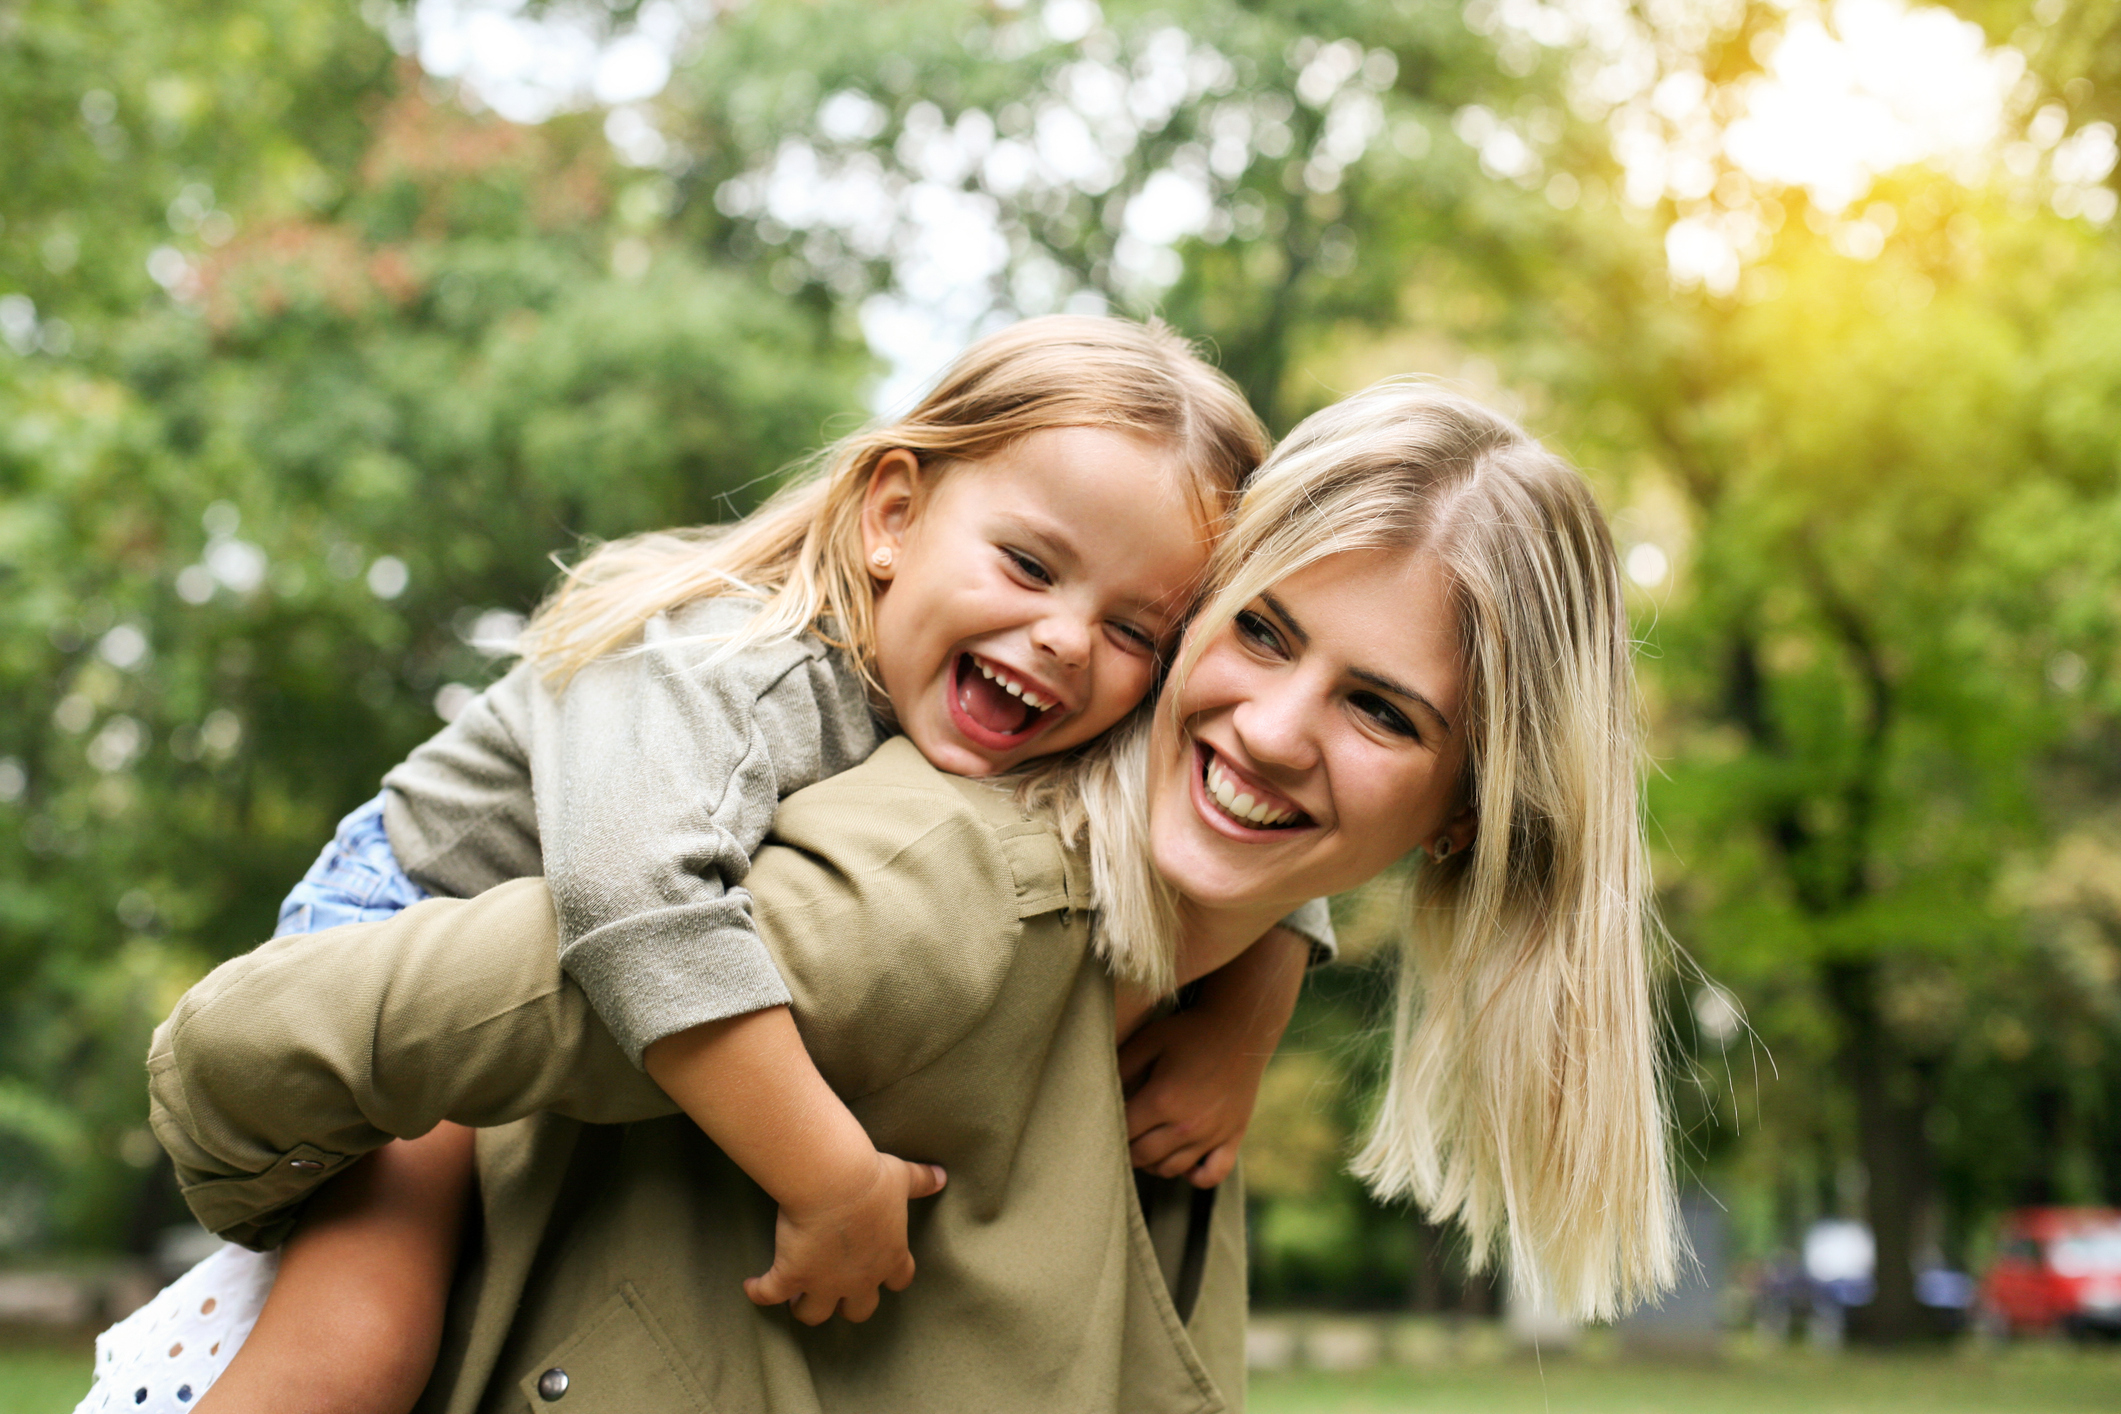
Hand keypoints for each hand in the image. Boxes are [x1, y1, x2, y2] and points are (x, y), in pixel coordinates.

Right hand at [742, 1151, 946, 1324]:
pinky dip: (759, 1292)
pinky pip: (771, 1295)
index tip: (880, 1271)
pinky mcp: (792, 1276)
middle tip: (833, 1287)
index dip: (889, 1278)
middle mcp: (860, 1278)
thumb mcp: (902, 1177)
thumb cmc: (870, 1178)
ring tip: (795, 1295)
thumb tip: (942, 1176)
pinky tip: (752, 1286)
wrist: (834, 1181)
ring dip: (805, 1306)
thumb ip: (923, 1181)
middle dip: (847, 1303)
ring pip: (815, 1314)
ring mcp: (824, 1282)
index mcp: (890, 1255)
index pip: (899, 1280)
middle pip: (859, 1310)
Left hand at [1120, 1007, 1272, 1187]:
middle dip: (1125, 1149)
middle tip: (1120, 1136)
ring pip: (1171, 1169)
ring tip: (1144, 1146)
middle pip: (1142, 1156)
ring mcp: (1212, 1134)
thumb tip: (1098, 1094)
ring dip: (1152, 1163)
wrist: (1241, 1027)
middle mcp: (1186, 1124)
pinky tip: (1183, 1162)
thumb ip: (1121, 1068)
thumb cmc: (1190, 1032)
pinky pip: (1212, 1175)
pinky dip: (1194, 1176)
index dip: (1107, 1129)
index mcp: (1162, 1099)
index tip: (1102, 1123)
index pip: (1123, 1132)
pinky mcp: (1233, 1136)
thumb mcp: (1149, 1039)